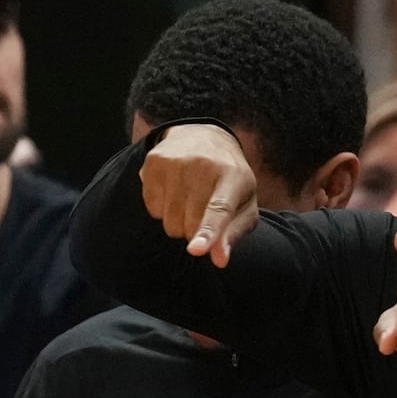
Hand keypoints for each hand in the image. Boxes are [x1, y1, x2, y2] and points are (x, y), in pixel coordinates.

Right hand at [138, 124, 259, 268]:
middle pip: (190, 224)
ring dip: (179, 223)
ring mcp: (176, 162)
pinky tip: (174, 191)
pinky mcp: (153, 162)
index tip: (197, 250)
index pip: (219, 209)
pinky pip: (153, 209)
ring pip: (170, 222)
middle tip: (205, 213)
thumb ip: (233, 233)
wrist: (202, 137)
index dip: (208, 232)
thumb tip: (219, 260)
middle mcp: (203, 165)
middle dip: (197, 232)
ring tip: (190, 200)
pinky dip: (163, 209)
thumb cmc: (229, 182)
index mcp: (234, 176)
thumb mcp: (243, 205)